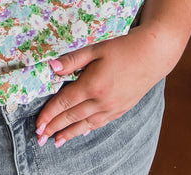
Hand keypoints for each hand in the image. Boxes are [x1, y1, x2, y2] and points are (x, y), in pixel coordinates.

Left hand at [35, 26, 170, 147]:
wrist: (152, 56)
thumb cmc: (122, 48)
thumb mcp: (95, 49)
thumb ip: (72, 60)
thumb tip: (51, 67)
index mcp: (92, 85)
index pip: (65, 103)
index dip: (49, 114)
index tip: (38, 124)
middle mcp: (102, 101)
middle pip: (73, 117)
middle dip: (55, 128)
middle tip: (40, 137)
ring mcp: (113, 108)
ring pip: (86, 124)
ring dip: (69, 133)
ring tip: (56, 141)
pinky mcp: (121, 109)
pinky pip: (100, 123)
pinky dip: (87, 129)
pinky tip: (81, 132)